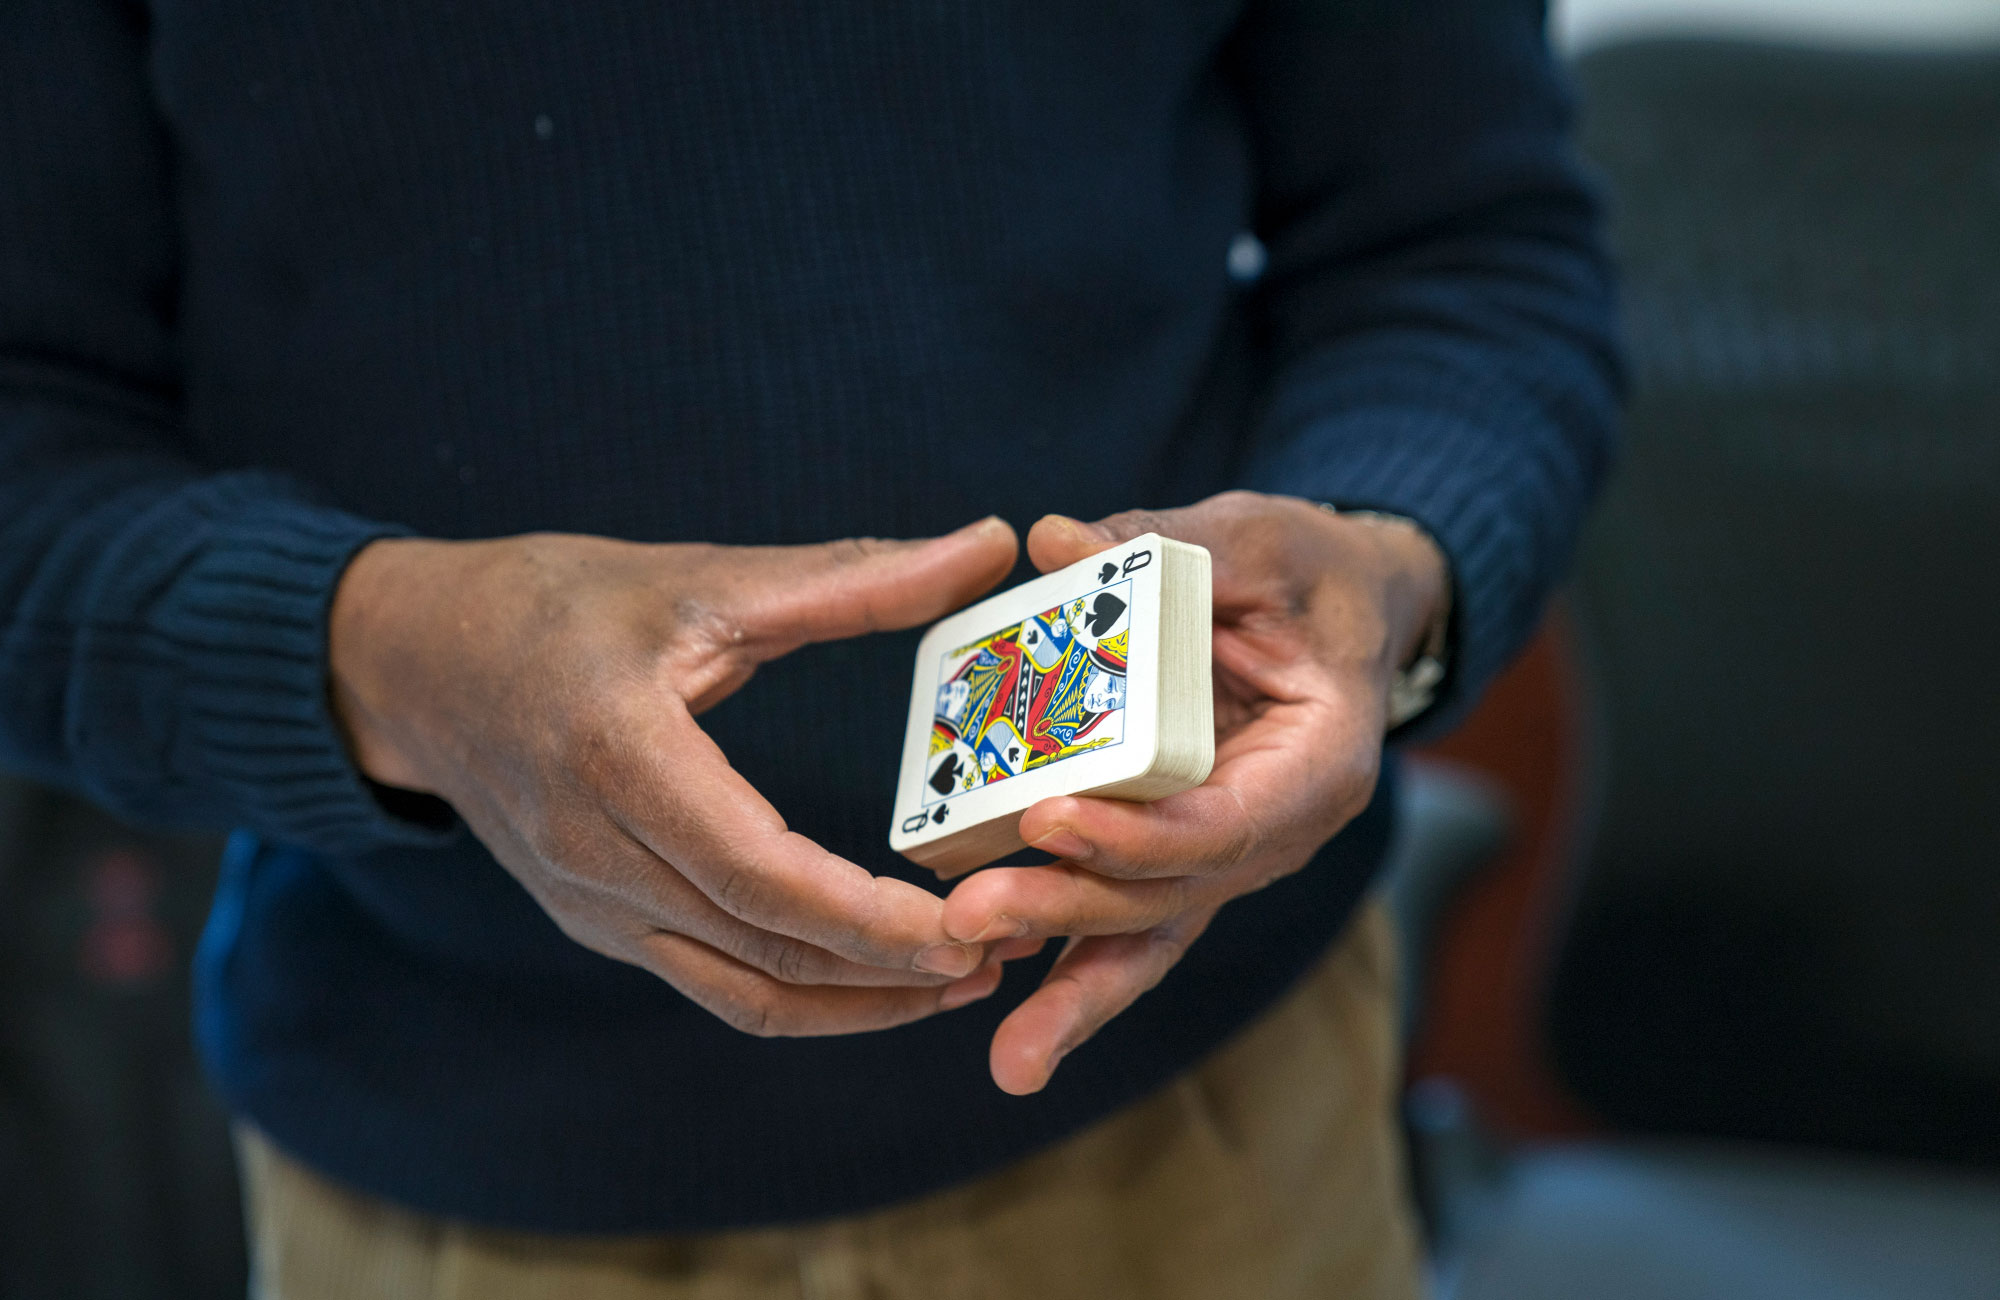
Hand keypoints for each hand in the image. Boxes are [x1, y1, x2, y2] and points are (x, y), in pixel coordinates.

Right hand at [328, 519, 1022, 1035]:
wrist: (412, 663)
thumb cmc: (555, 603)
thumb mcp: (702, 577)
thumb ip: (852, 578)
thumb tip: (988, 545)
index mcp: (619, 755)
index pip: (760, 876)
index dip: (869, 917)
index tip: (971, 926)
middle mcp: (596, 852)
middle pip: (764, 952)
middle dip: (893, 970)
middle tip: (1009, 945)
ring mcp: (590, 904)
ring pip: (744, 994)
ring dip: (859, 1002)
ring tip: (967, 979)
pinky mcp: (597, 924)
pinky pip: (713, 985)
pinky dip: (804, 997)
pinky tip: (879, 976)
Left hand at [939, 492, 1447, 1092]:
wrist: (1340, 617)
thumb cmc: (1308, 574)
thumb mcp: (1258, 537)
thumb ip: (1164, 542)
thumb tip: (1052, 539)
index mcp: (1321, 761)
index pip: (1232, 820)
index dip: (1143, 832)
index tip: (1051, 819)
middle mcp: (1277, 830)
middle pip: (1174, 895)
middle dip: (1073, 912)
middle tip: (972, 918)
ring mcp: (1224, 856)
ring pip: (1151, 937)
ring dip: (1074, 988)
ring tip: (1008, 1058)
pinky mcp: (1174, 858)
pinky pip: (1125, 922)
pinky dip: (1070, 971)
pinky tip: (1007, 1030)